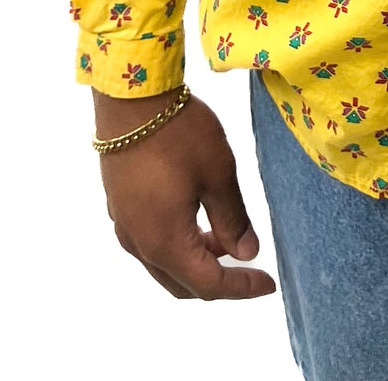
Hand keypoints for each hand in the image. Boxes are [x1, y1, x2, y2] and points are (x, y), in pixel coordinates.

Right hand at [94, 87, 276, 299]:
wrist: (129, 98)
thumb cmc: (179, 133)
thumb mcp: (218, 174)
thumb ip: (232, 220)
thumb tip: (246, 254)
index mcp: (165, 242)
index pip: (208, 285)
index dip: (241, 288)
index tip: (268, 283)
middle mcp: (138, 243)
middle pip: (181, 283)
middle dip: (218, 280)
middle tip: (249, 266)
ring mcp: (124, 225)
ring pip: (163, 264)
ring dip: (196, 260)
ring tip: (226, 234)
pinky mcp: (119, 205)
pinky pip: (150, 242)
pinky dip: (177, 244)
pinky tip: (196, 216)